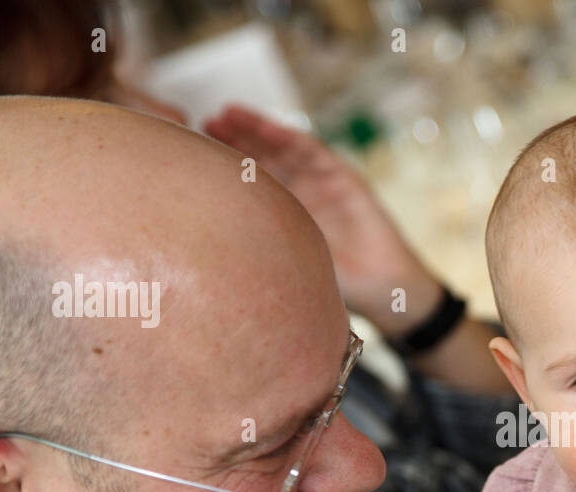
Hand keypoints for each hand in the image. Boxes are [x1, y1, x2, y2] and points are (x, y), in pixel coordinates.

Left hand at [202, 104, 441, 333]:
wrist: (386, 292)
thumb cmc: (342, 289)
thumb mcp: (290, 269)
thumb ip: (259, 255)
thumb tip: (205, 258)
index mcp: (284, 216)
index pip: (248, 184)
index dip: (222, 167)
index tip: (189, 155)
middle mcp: (302, 195)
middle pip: (261, 160)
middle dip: (232, 140)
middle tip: (198, 124)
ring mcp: (323, 185)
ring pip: (283, 149)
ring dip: (255, 130)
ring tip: (225, 114)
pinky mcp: (346, 180)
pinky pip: (315, 152)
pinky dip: (290, 137)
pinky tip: (267, 127)